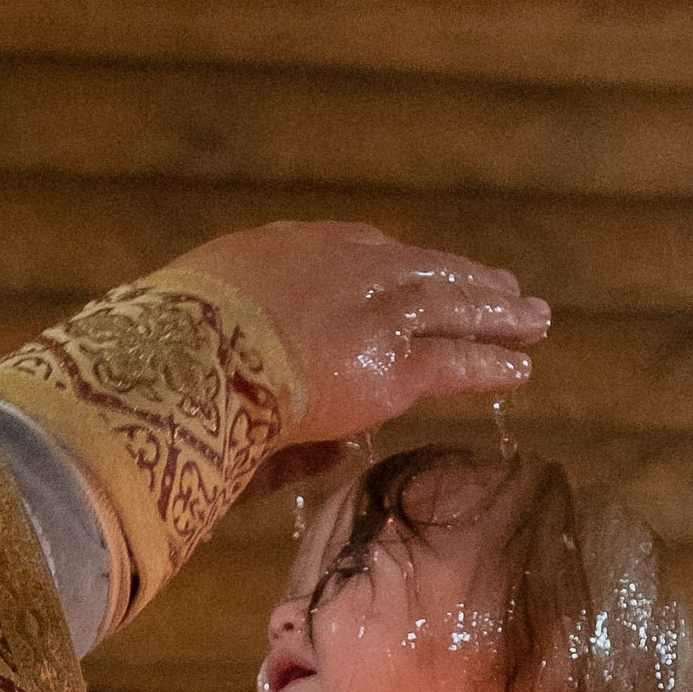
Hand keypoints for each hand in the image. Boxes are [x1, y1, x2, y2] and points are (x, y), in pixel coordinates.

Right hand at [185, 220, 547, 447]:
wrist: (179, 362)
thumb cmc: (161, 360)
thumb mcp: (196, 341)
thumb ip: (250, 372)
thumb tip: (320, 438)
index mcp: (280, 253)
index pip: (354, 255)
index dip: (392, 270)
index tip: (414, 275)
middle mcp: (335, 265)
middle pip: (414, 267)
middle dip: (459, 277)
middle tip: (500, 285)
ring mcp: (369, 307)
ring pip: (448, 302)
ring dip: (493, 311)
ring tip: (531, 317)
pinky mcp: (392, 360)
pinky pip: (454, 358)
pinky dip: (490, 361)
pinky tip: (521, 364)